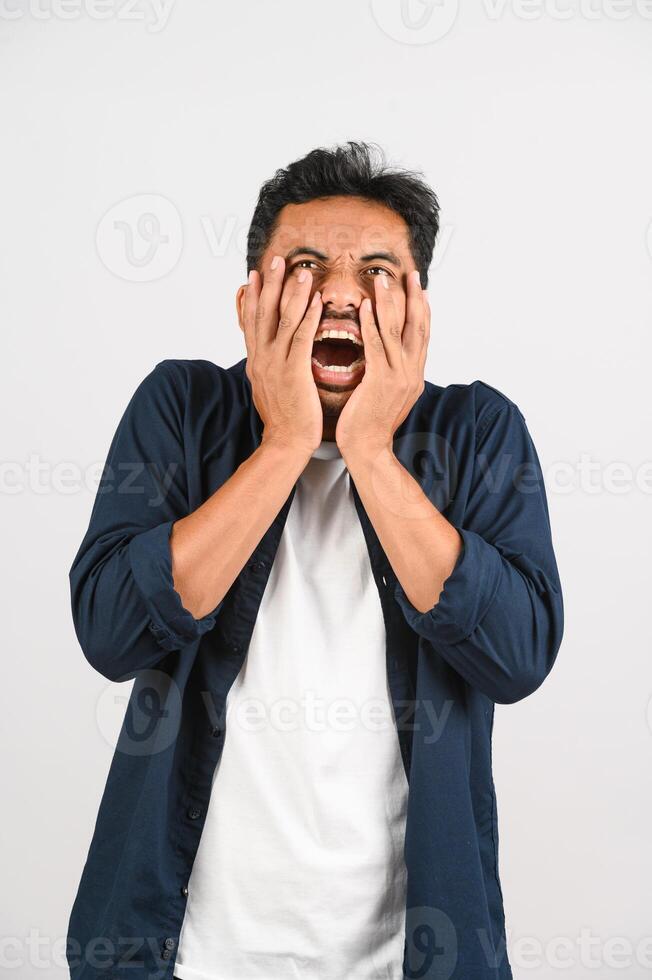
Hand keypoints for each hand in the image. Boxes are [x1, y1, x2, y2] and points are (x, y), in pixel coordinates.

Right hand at [242, 255, 323, 455]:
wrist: (285, 442)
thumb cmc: (283, 418)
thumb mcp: (269, 387)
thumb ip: (268, 367)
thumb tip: (266, 356)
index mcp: (256, 361)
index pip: (252, 321)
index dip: (254, 296)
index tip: (255, 274)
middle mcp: (262, 358)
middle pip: (264, 313)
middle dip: (270, 284)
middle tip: (276, 259)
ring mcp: (276, 364)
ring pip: (283, 320)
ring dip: (293, 293)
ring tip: (301, 271)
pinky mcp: (293, 372)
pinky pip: (301, 338)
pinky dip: (308, 317)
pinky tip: (316, 301)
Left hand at [335, 269, 429, 458]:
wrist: (368, 450)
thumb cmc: (371, 425)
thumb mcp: (389, 396)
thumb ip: (392, 375)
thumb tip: (389, 359)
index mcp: (414, 376)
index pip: (423, 336)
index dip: (423, 310)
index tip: (421, 289)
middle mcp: (412, 373)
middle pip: (417, 327)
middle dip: (414, 298)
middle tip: (412, 274)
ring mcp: (398, 377)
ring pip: (396, 331)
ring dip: (390, 303)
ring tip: (383, 280)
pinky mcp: (380, 381)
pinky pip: (376, 346)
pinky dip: (372, 324)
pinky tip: (366, 307)